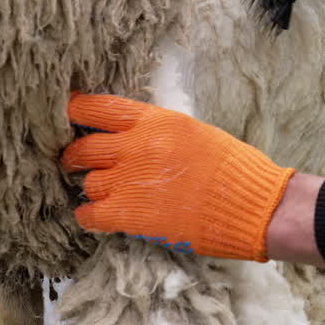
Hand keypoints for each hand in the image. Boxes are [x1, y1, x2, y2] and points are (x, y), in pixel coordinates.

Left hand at [62, 94, 296, 261]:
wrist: (253, 206)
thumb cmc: (235, 169)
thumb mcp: (195, 133)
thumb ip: (159, 132)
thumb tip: (134, 137)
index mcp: (154, 121)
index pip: (97, 107)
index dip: (77, 112)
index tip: (70, 116)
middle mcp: (135, 146)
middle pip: (83, 148)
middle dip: (76, 157)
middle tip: (76, 163)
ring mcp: (128, 181)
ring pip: (88, 182)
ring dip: (93, 189)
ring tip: (105, 195)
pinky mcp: (128, 215)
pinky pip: (89, 213)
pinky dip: (89, 216)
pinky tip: (97, 216)